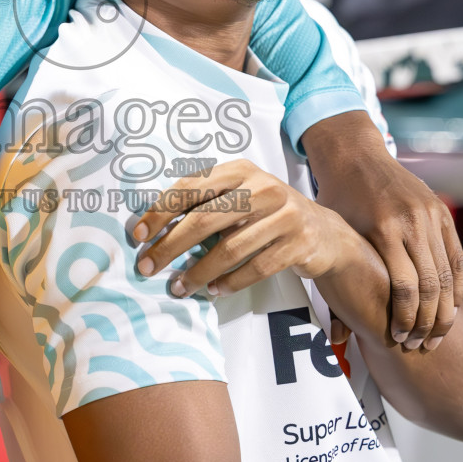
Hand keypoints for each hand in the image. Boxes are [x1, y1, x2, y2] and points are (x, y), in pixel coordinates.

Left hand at [131, 159, 366, 299]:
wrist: (324, 232)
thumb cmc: (267, 215)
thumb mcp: (240, 198)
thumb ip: (204, 205)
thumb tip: (152, 230)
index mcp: (239, 170)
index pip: (190, 187)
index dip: (159, 211)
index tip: (138, 236)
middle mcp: (262, 187)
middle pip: (204, 220)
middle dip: (170, 247)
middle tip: (147, 268)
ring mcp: (284, 214)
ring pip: (229, 249)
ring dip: (198, 273)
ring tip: (179, 288)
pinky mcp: (298, 242)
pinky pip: (256, 268)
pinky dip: (230, 282)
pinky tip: (214, 291)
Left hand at [302, 112, 462, 350]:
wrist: (356, 157)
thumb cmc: (336, 202)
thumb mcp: (332, 238)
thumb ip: (335, 287)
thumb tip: (336, 337)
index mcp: (383, 229)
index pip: (404, 286)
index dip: (405, 318)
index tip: (399, 340)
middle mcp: (412, 222)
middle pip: (431, 285)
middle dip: (428, 322)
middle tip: (421, 346)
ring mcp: (431, 216)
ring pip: (449, 274)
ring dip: (446, 310)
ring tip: (437, 336)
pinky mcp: (442, 213)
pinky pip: (456, 257)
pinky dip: (456, 286)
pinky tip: (450, 309)